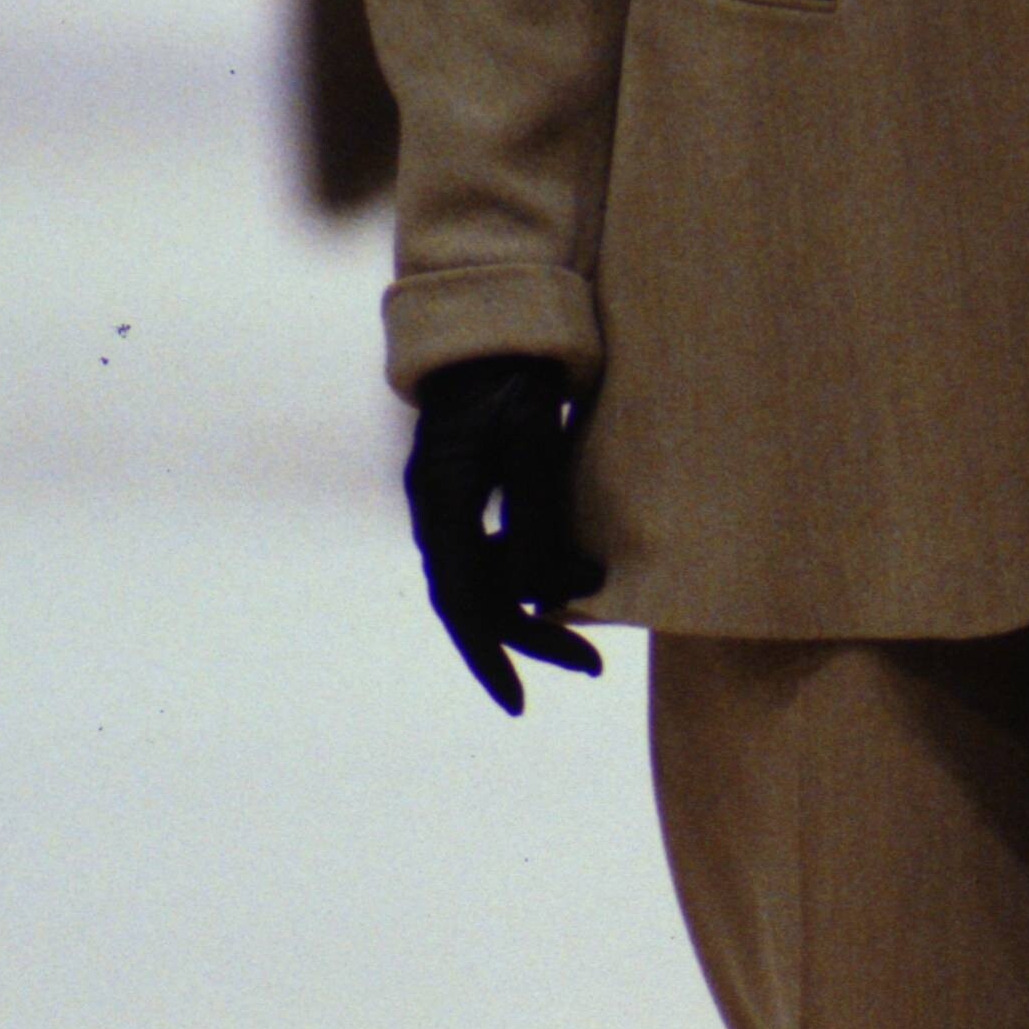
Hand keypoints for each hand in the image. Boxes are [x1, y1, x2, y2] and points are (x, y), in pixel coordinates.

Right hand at [406, 355, 606, 713]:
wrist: (498, 326)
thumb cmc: (517, 379)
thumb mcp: (533, 445)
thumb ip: (535, 520)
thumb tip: (540, 600)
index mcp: (442, 504)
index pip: (462, 604)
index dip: (491, 658)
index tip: (521, 702)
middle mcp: (436, 511)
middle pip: (476, 601)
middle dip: (531, 639)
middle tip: (592, 667)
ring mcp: (448, 501)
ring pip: (485, 579)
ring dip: (535, 608)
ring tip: (591, 634)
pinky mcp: (467, 490)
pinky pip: (492, 551)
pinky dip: (528, 575)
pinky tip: (567, 584)